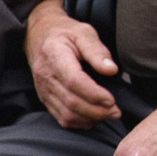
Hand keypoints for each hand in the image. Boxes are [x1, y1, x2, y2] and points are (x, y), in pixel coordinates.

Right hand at [28, 6, 120, 127]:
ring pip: (66, 114)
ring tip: (109, 114)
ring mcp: (43, 89)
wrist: (39, 36)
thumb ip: (97, 50)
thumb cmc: (65, 33)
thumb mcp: (84, 32)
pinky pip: (61, 118)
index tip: (112, 99)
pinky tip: (94, 118)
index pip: (73, 81)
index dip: (94, 94)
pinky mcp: (45, 99)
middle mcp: (45, 75)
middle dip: (97, 110)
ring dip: (90, 119)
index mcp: (54, 55)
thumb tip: (111, 70)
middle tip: (116, 111)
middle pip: (71, 101)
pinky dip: (80, 123)